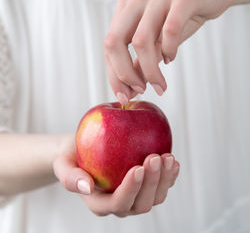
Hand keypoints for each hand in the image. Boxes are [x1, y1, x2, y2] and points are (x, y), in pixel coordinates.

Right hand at [53, 138, 179, 216]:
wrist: (83, 151)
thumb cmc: (72, 157)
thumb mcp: (63, 164)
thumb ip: (70, 178)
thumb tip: (87, 186)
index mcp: (99, 203)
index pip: (118, 203)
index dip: (130, 189)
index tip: (137, 167)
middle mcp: (120, 204)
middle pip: (141, 204)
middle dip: (151, 182)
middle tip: (154, 157)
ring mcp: (134, 196)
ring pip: (155, 198)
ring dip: (164, 180)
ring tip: (168, 157)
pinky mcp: (145, 186)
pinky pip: (161, 187)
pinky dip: (170, 176)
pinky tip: (173, 162)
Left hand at [104, 0, 234, 103]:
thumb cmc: (179, 19)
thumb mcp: (154, 44)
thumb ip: (140, 65)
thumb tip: (130, 91)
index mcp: (125, 11)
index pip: (109, 47)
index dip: (114, 75)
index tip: (124, 96)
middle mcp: (136, 1)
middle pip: (114, 42)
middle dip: (125, 74)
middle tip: (140, 90)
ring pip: (141, 41)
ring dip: (150, 71)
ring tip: (159, 84)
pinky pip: (170, 30)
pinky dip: (169, 50)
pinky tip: (172, 58)